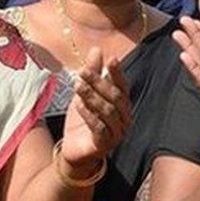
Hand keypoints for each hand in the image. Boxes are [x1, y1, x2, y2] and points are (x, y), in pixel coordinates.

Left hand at [60, 47, 132, 167]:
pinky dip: (88, 114)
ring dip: (92, 97)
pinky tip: (78, 104)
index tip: (111, 58)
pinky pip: (99, 128)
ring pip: (107, 111)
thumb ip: (93, 73)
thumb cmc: (83, 121)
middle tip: (82, 72)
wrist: (75, 152)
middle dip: (99, 82)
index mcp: (122, 106)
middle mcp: (124, 119)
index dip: (117, 73)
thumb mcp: (85, 94)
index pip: (122, 86)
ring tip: (77, 85)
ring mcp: (117, 134)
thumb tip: (96, 49)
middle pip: (115, 97)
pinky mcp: (105, 145)